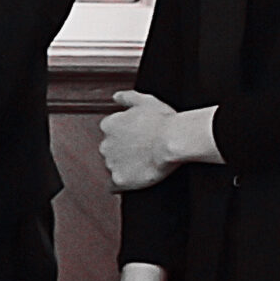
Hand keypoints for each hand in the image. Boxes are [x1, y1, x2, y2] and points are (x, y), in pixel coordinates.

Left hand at [98, 92, 220, 190]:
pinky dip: (125, 182)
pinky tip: (136, 178)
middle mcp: (105, 144)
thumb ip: (127, 97)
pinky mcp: (120, 178)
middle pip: (110, 150)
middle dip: (123, 151)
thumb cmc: (163, 121)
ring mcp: (112, 163)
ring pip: (114, 166)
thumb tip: (116, 97)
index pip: (111, 133)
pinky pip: (117, 183)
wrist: (173, 140)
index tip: (137, 138)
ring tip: (142, 164)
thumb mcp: (145, 101)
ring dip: (124, 166)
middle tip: (141, 151)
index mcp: (109, 125)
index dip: (126, 136)